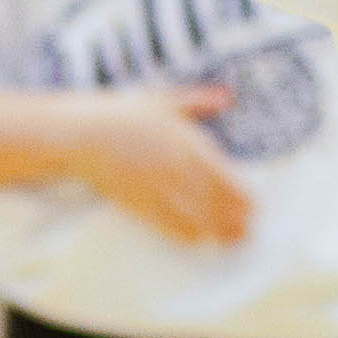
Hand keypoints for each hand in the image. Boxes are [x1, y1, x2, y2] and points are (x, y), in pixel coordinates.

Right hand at [69, 85, 254, 245]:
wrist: (82, 135)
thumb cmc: (123, 115)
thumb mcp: (164, 102)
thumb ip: (199, 101)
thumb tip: (227, 97)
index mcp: (188, 145)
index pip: (224, 178)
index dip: (242, 197)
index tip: (255, 208)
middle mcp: (178, 170)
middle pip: (215, 202)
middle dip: (234, 219)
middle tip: (248, 232)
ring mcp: (159, 189)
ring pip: (195, 216)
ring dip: (216, 231)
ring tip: (231, 241)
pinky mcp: (138, 202)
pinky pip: (167, 223)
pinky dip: (185, 234)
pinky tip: (197, 241)